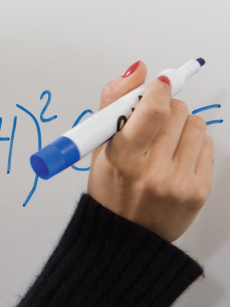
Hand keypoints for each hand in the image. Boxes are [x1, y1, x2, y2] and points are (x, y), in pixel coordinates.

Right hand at [86, 61, 214, 241]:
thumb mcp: (100, 147)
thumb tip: (136, 71)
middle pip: (177, 113)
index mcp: (122, 158)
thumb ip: (113, 103)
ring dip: (182, 124)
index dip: (158, 90)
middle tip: (154, 117)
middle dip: (167, 107)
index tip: (158, 83)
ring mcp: (178, 182)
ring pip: (196, 126)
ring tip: (164, 140)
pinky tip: (176, 156)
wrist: (127, 235)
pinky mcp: (198, 191)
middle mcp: (151, 171)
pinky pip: (207, 146)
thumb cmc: (111, 188)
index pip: (151, 112)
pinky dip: (193, 144)